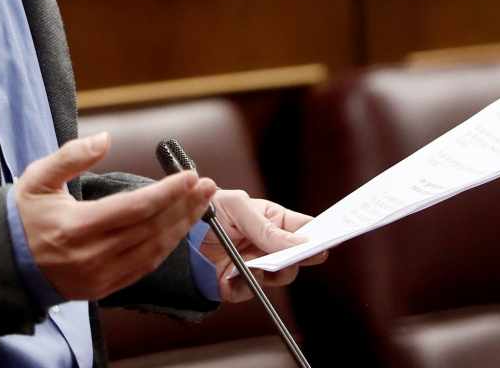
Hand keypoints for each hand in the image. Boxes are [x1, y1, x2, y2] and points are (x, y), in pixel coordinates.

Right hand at [17, 132, 217, 300]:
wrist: (3, 264)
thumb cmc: (22, 216)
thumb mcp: (38, 178)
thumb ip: (71, 155)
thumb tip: (105, 139)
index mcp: (76, 227)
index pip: (134, 209)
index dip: (167, 193)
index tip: (189, 176)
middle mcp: (91, 255)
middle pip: (150, 230)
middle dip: (183, 206)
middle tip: (207, 185)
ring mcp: (99, 276)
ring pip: (153, 251)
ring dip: (181, 227)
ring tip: (201, 204)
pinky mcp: (103, 289)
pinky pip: (143, 268)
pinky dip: (165, 248)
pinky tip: (179, 229)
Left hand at [200, 190, 326, 301]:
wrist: (171, 229)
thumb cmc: (207, 208)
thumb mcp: (236, 207)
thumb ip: (266, 226)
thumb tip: (301, 244)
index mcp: (273, 220)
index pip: (305, 229)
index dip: (319, 236)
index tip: (327, 243)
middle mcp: (267, 244)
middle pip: (297, 257)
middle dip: (296, 259)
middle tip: (292, 257)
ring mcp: (254, 265)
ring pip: (278, 277)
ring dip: (270, 273)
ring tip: (256, 266)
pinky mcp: (236, 284)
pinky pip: (249, 292)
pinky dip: (241, 286)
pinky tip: (230, 277)